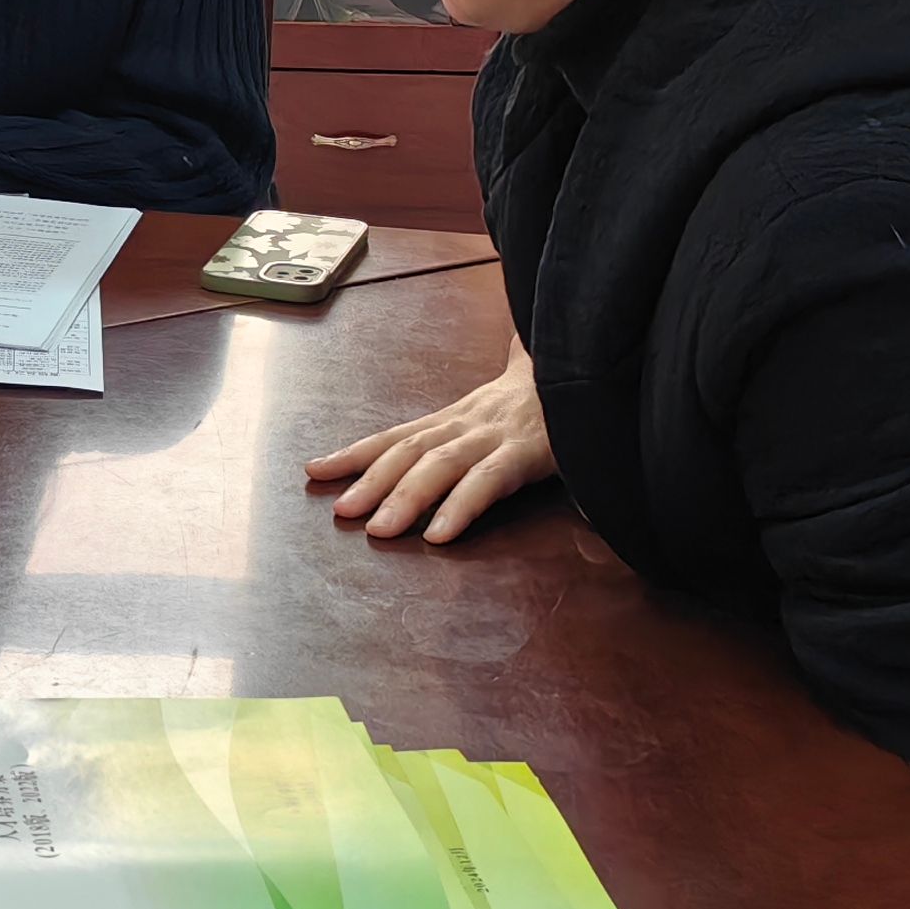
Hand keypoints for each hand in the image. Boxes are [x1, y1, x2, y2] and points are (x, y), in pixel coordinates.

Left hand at [305, 357, 553, 543]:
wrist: (594, 374)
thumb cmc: (546, 398)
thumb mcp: (499, 408)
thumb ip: (469, 423)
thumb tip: (453, 416)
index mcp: (456, 419)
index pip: (396, 435)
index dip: (354, 453)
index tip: (314, 470)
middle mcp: (467, 424)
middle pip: (409, 451)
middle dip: (370, 481)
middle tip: (340, 513)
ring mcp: (496, 436)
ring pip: (441, 466)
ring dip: (406, 497)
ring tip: (379, 530)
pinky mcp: (529, 452)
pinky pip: (488, 481)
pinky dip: (461, 506)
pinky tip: (439, 534)